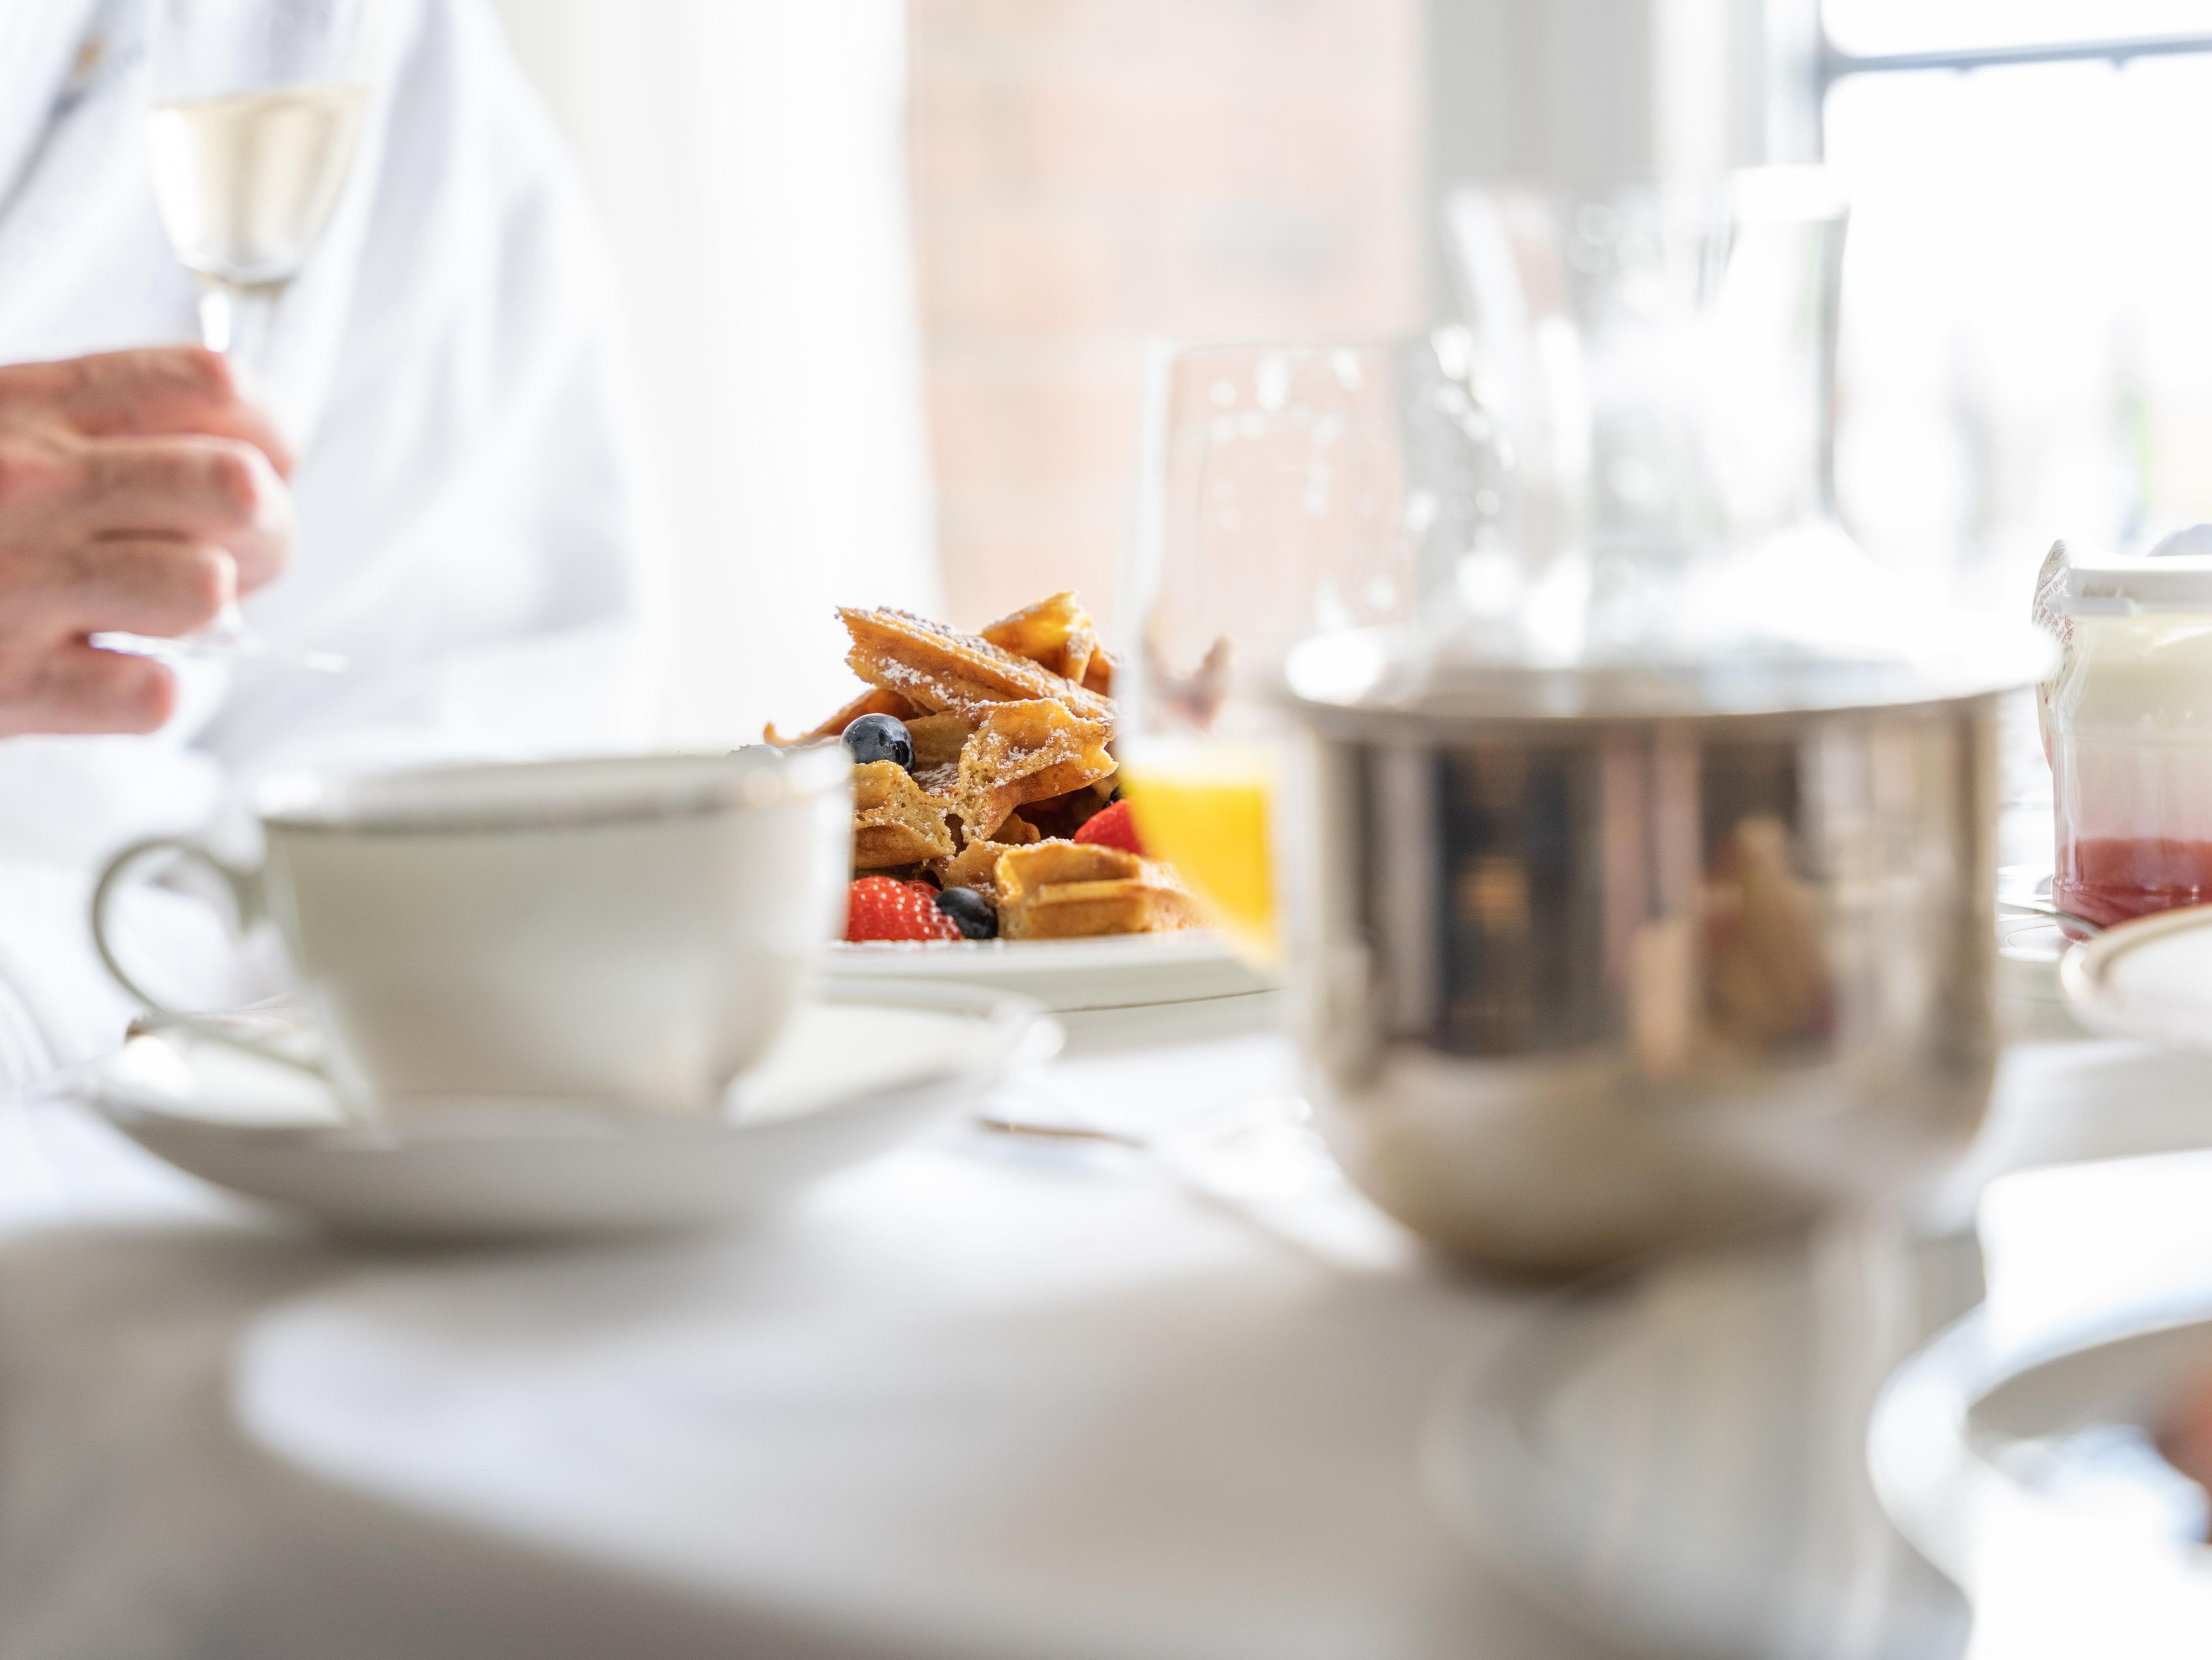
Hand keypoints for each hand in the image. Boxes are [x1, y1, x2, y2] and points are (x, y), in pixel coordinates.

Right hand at [0, 346, 294, 736]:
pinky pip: (151, 694)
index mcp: (31, 406)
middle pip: (239, 491)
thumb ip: (89, 429)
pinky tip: (99, 677)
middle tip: (228, 559)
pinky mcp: (6, 686)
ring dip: (201, 614)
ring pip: (205, 587)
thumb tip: (232, 461)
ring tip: (151, 617)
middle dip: (262, 534)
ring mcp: (19, 583)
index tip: (261, 471)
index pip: (216, 391)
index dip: (270, 440)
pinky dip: (143, 696)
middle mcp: (31, 482)